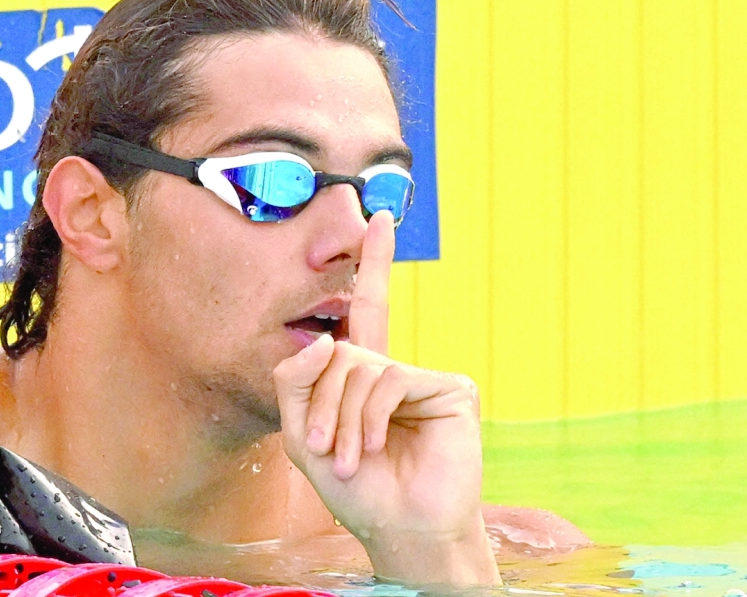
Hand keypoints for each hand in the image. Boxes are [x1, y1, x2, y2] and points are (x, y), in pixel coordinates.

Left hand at [273, 211, 499, 585]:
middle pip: (341, 352)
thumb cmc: (357, 488)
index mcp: (366, 375)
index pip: (367, 309)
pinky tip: (376, 447)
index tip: (380, 217)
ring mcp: (424, 377)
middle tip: (323, 448)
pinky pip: (391, 380)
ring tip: (348, 458)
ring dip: (343, 416)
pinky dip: (372, 416)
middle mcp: (395, 369)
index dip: (374, 263)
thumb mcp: (303, 435)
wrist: (400, 529)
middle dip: (323, 401)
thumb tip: (325, 338)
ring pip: (361, 367)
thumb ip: (295, 382)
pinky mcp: (451, 388)